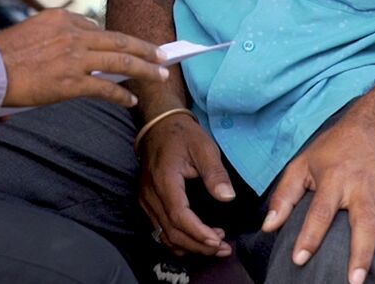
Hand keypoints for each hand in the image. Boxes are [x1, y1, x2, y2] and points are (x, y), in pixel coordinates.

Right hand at [0, 9, 167, 107]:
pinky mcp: (71, 82)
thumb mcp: (30, 32)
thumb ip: (54, 37)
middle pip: (118, 39)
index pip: (95, 27)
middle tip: (162, 53)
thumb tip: (73, 51)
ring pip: (120, 60)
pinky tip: (131, 99)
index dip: (114, 40)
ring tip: (160, 74)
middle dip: (143, 47)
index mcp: (61, 18)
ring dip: (144, 68)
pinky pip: (105, 87)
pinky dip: (121, 94)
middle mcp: (72, 33)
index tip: (127, 45)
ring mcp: (74, 57)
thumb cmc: (0, 56)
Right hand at [138, 114, 236, 257]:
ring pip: (164, 235)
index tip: (218, 241)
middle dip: (198, 246)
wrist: (159, 126)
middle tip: (223, 249)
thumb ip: (215, 173)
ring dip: (189, 246)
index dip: (198, 233)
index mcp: (164, 180)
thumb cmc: (183, 135)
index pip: (179, 216)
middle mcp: (151, 195)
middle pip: (171, 232)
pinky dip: (178, 241)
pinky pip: (159, 231)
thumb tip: (228, 197)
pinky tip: (197, 241)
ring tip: (215, 247)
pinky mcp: (147, 204)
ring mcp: (146, 201)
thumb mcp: (204, 147)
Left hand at [262, 121, 374, 283]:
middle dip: (361, 254)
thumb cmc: (332, 150)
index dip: (309, 236)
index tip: (299, 259)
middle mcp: (362, 185)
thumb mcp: (302, 164)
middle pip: (365, 222)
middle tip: (355, 282)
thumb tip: (268, 227)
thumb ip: (285, 196)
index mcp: (334, 178)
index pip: (320, 210)